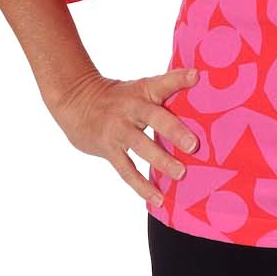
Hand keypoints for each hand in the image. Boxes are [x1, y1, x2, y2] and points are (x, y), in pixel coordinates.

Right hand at [47, 66, 200, 208]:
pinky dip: (142, 186)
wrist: (76, 101)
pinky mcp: (109, 149)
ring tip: (180, 174)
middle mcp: (131, 108)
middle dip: (174, 130)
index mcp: (143, 90)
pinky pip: (126, 170)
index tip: (197, 76)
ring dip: (161, 160)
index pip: (163, 82)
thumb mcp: (138, 88)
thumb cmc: (118, 97)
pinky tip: (158, 199)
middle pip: (154, 117)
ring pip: (140, 146)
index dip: (180, 78)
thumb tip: (199, 87)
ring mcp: (118, 129)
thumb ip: (166, 91)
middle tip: (193, 145)